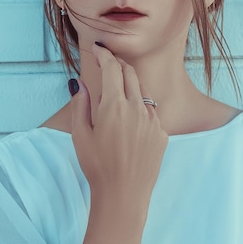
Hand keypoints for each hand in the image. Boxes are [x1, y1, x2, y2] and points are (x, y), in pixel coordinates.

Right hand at [70, 44, 167, 208]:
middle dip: (118, 64)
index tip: (99, 49)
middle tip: (108, 63)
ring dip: (130, 84)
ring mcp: (153, 120)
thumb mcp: (80, 135)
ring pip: (143, 91)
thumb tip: (80, 84)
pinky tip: (130, 119)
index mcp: (114, 106)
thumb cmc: (97, 167)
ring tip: (118, 90)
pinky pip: (152, 112)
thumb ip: (81, 105)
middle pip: (130, 74)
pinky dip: (140, 107)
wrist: (124, 194)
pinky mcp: (162, 133)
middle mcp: (137, 108)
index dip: (104, 55)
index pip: (112, 68)